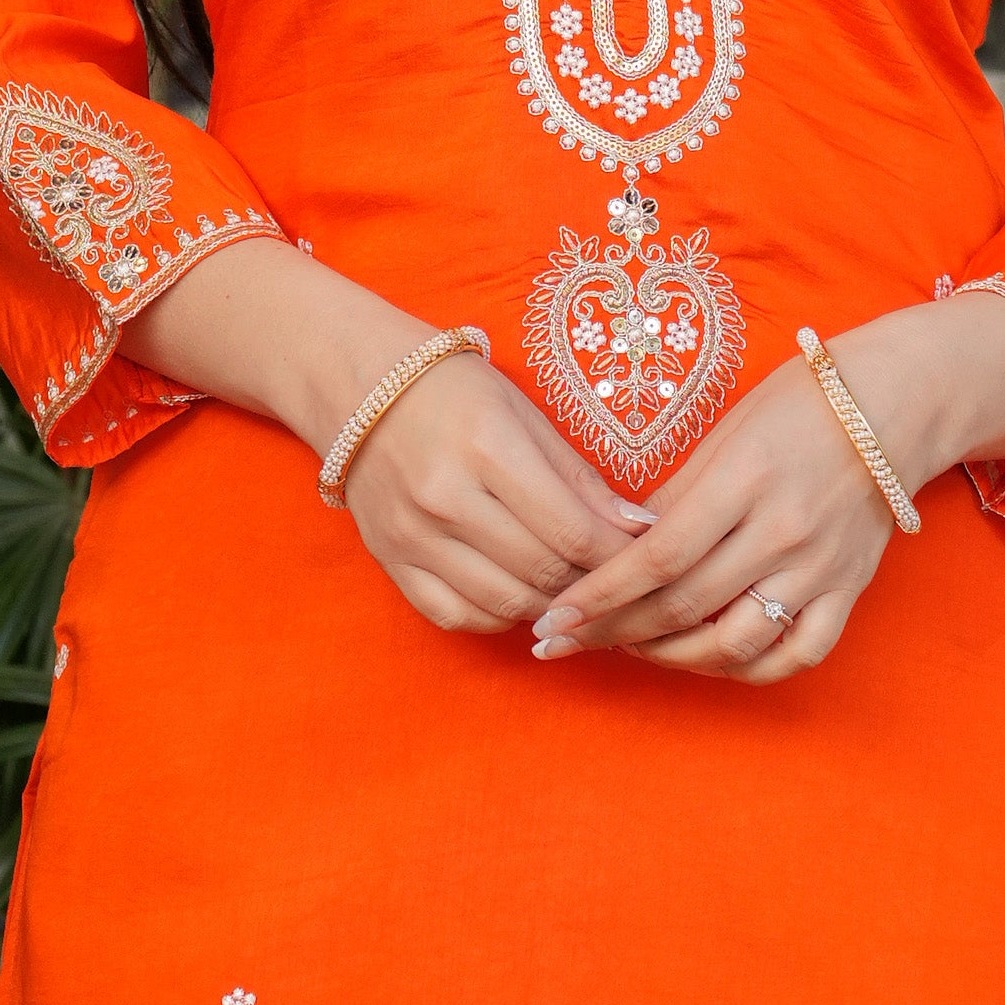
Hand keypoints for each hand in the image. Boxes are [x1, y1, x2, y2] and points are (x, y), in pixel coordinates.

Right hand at [134, 237, 648, 634]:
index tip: (647, 560)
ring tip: (573, 587)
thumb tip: (641, 531)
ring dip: (550, 605)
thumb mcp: (526, 414)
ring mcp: (412, 535)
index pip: (572, 532)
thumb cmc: (454, 392)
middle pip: (543, 573)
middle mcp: (444, 497)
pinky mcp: (391, 560)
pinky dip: (499, 617)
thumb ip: (581, 479)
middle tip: (618, 579)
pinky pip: (457, 616)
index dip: (619, 558)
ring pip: (505, 604)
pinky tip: (520, 595)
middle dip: (592, 584)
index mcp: (487, 448)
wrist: (358, 387)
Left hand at [526, 298, 1004, 683]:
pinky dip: (745, 669)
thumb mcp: (725, 432)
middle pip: (684, 606)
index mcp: (745, 478)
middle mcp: (784, 530)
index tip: (552, 619)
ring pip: (734, 644)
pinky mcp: (849, 591)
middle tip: (566, 641)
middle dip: (613, 632)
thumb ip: (673, 497)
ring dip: (671, 656)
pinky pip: (795, 656)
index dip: (599, 596)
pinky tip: (707, 659)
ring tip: (632, 646)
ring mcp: (820, 568)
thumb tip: (614, 552)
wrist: (897, 405)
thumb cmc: (798, 406)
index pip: (656, 557)